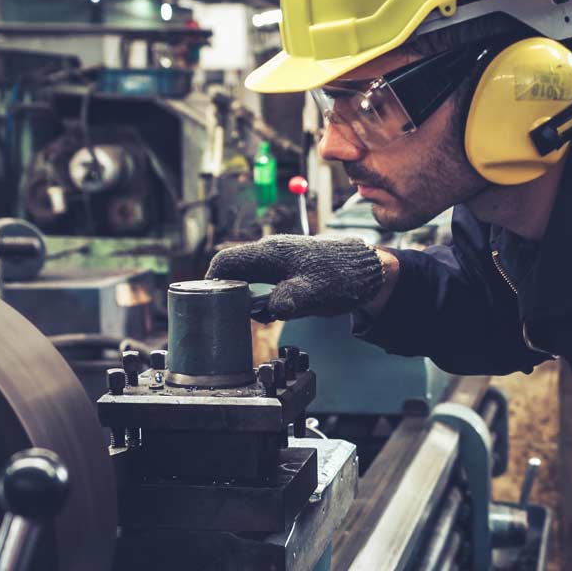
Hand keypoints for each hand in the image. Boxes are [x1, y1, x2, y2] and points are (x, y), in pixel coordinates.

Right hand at [206, 235, 388, 320]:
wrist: (368, 272)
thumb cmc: (341, 278)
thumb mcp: (314, 294)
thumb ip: (288, 301)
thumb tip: (268, 312)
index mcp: (270, 254)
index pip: (226, 261)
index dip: (210, 280)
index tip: (204, 301)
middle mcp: (270, 253)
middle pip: (233, 269)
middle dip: (225, 291)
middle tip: (222, 315)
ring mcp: (279, 261)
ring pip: (248, 278)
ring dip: (244, 298)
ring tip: (249, 318)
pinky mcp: (288, 272)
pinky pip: (263, 284)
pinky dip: (261, 299)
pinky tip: (271, 313)